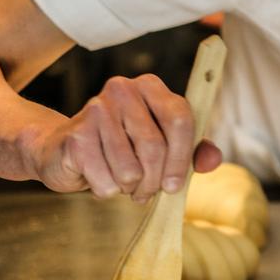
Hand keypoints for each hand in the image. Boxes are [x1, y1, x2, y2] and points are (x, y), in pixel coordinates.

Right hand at [31, 73, 221, 201]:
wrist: (65, 151)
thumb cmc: (123, 149)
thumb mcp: (163, 147)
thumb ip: (192, 152)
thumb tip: (213, 159)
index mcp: (151, 87)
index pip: (180, 118)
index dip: (181, 157)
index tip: (175, 184)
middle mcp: (123, 89)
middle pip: (155, 147)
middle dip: (154, 181)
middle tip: (147, 192)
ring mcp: (96, 108)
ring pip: (131, 169)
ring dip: (130, 188)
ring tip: (123, 183)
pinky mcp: (76, 134)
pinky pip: (106, 180)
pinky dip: (106, 190)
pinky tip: (99, 177)